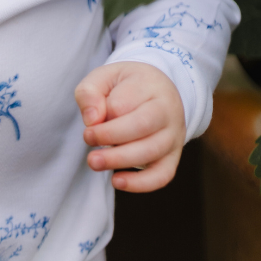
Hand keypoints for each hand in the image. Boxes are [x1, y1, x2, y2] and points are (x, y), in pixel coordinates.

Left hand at [75, 61, 184, 191]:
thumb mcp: (103, 77)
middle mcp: (168, 109)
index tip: (89, 120)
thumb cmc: (125, 86)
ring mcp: (174, 135)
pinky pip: (162, 175)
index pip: (123, 102)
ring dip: (119, 160)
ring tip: (94, 162)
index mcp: (149, 85)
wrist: (158, 90)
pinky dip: (140, 183)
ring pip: (151, 151)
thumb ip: (90, 93)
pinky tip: (117, 181)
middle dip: (110, 136)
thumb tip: (92, 120)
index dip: (102, 113)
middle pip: (141, 126)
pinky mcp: (173, 157)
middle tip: (87, 139)